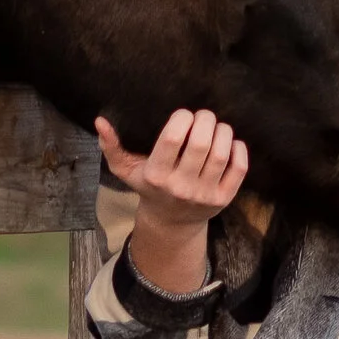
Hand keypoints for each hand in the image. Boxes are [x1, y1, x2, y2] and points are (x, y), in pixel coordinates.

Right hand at [95, 108, 249, 295]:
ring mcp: (204, 194)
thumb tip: (100, 121)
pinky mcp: (223, 199)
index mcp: (156, 175)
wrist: (171, 223)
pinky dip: (239, 150)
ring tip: (217, 126)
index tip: (183, 115)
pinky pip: (239, 169)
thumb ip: (111, 146)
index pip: (173, 139)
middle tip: (203, 116)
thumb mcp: (125, 170)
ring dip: (223, 132)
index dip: (182, 118)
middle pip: (201, 144)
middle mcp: (180, 186)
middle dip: (205, 120)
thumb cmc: (148, 187)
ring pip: (221, 154)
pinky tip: (231, 142)